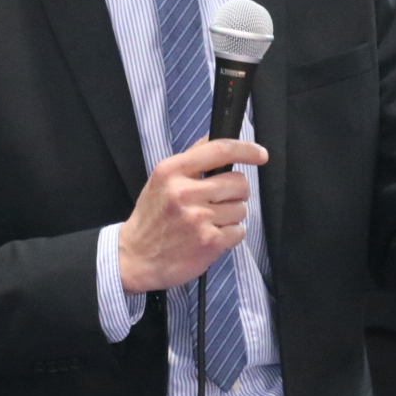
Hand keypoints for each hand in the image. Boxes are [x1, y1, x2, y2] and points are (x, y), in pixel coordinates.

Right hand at [117, 138, 267, 293]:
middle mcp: (185, 192)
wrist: (135, 256)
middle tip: (218, 202)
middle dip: (235, 193)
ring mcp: (198, 218)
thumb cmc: (152, 217)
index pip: (219, 151)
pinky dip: (230, 235)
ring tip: (208, 222)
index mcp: (172, 171)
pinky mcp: (209, 241)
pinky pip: (239, 231)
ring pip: (241, 209)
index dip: (246, 150)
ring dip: (231, 216)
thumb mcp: (161, 179)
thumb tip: (214, 138)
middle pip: (238, 183)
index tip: (260, 154)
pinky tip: (210, 236)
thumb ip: (190, 159)